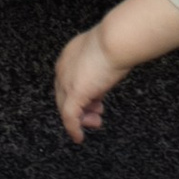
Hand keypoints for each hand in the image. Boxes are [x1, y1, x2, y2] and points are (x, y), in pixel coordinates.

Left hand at [54, 27, 121, 144]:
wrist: (115, 40)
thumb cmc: (116, 41)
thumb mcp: (105, 54)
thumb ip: (99, 67)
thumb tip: (104, 78)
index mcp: (69, 55)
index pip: (68, 80)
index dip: (80, 92)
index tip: (92, 101)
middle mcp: (63, 68)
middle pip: (64, 95)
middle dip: (80, 107)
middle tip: (94, 115)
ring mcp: (66, 82)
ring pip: (66, 107)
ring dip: (80, 118)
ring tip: (94, 122)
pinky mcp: (74, 94)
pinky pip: (69, 117)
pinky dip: (73, 129)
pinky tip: (79, 137)